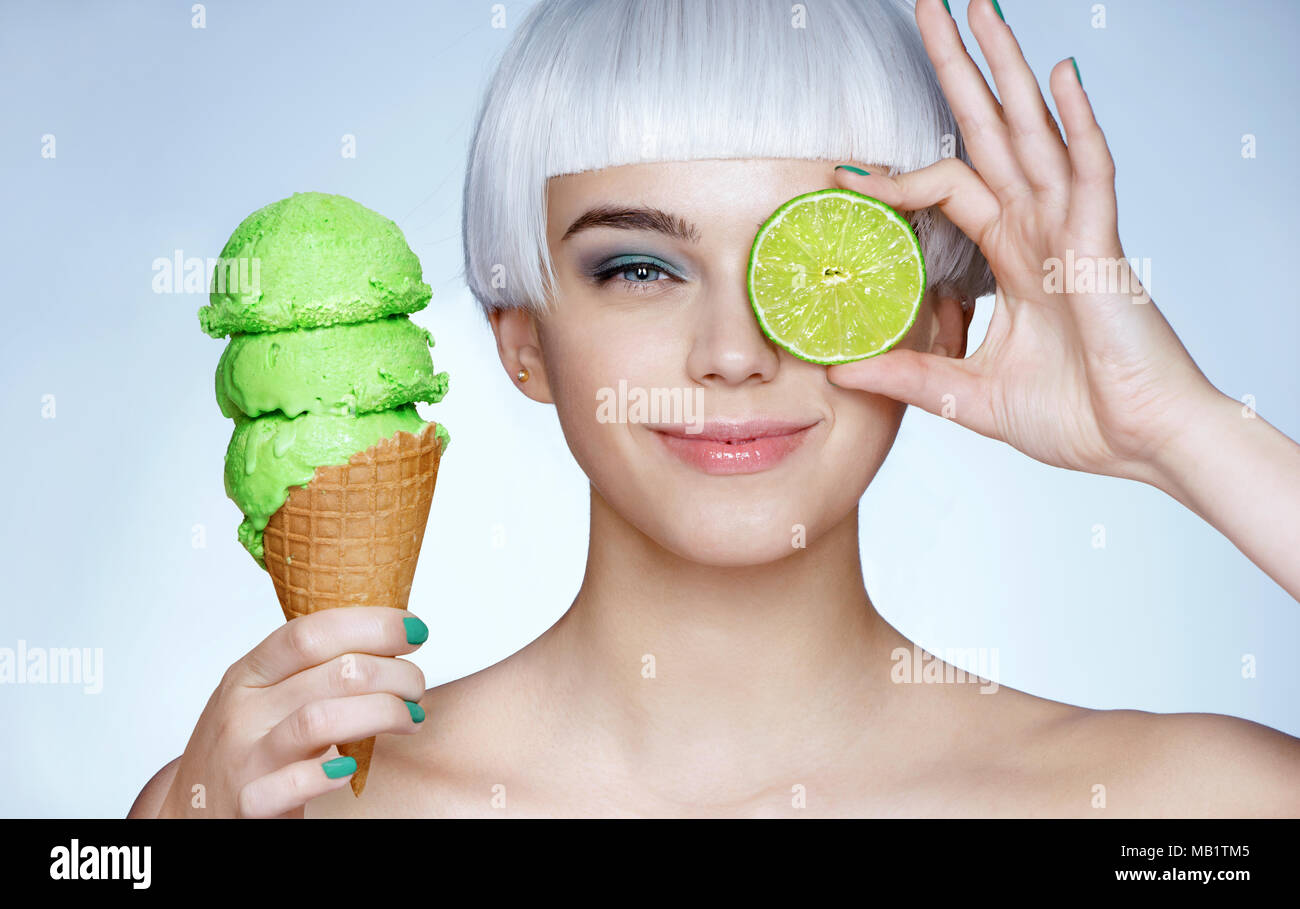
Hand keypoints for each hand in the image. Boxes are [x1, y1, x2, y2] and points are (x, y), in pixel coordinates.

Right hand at [157, 606, 427, 817]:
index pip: (312, 632)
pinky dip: (331, 772)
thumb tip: (386, 634)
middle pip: (332, 674)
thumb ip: (309, 668)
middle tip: (416, 686)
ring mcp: (245, 758)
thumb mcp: (263, 696)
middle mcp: (244, 709)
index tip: (414, 630)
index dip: (371, 625)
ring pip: (320, 721)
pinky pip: (294, 783)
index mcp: (250, 672)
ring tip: (410, 718)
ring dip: (382, 714)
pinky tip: (354, 764)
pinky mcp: (250, 803)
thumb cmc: (244, 747)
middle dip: (393, 674)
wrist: (191, 815)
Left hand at [826, 0, 1218, 487]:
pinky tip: (1059, 76)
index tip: (845, 171)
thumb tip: (842, 370)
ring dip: (1006, 70)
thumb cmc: (1078, 418)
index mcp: (1013, 258)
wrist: (1140, 444)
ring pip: (1033, 133)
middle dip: (959, 70)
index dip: (898, 175)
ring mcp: (1072, 232)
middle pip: (990, 132)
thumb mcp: (968, 396)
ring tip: (978, 9)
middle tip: (927, 9)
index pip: (949, 189)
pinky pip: (1091, 172)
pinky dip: (1077, 123)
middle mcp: (1040, 230)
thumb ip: (909, 375)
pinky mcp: (1102, 248)